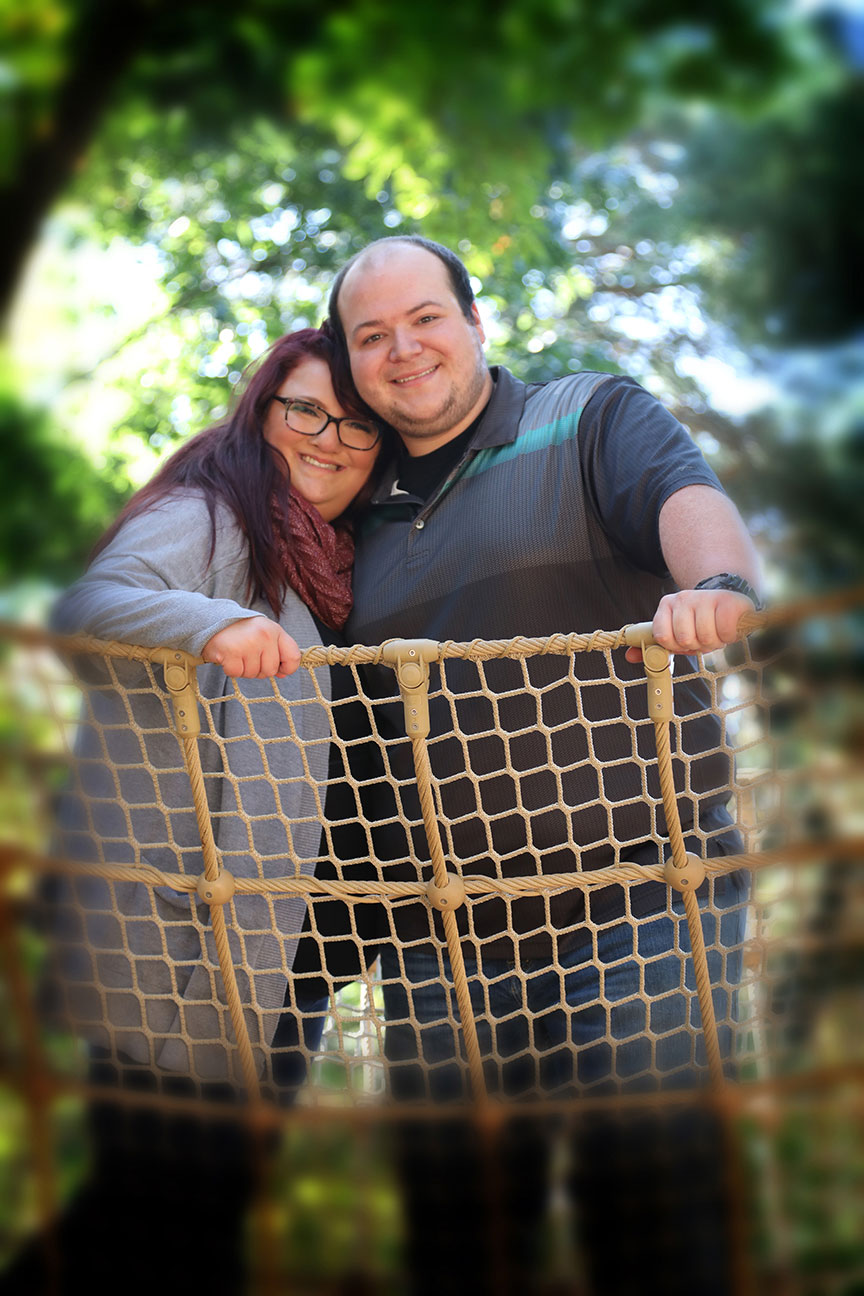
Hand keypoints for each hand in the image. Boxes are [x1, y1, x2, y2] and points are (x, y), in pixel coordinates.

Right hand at [202, 616, 300, 677]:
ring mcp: (248, 643)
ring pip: (253, 674)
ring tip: (238, 654)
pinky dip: (231, 670)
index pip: (293, 657)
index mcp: (275, 630)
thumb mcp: (264, 633)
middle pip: (271, 670)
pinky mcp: (231, 652)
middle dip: (260, 670)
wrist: (213, 620)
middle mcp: (264, 635)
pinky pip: (237, 673)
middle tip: (248, 656)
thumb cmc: (242, 631)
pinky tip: (228, 657)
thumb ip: (276, 651)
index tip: (279, 669)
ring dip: (244, 669)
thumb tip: (283, 673)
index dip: (287, 668)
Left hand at [625, 590, 754, 661]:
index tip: (684, 643)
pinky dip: (728, 636)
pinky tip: (729, 630)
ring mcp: (705, 597)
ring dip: (714, 642)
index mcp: (666, 605)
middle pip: (684, 639)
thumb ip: (655, 646)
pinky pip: (724, 630)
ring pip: (704, 636)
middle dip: (696, 646)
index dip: (675, 646)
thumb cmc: (700, 622)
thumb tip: (630, 656)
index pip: (662, 636)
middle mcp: (683, 598)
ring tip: (717, 633)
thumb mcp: (676, 633)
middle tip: (704, 638)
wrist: (729, 600)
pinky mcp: (727, 601)